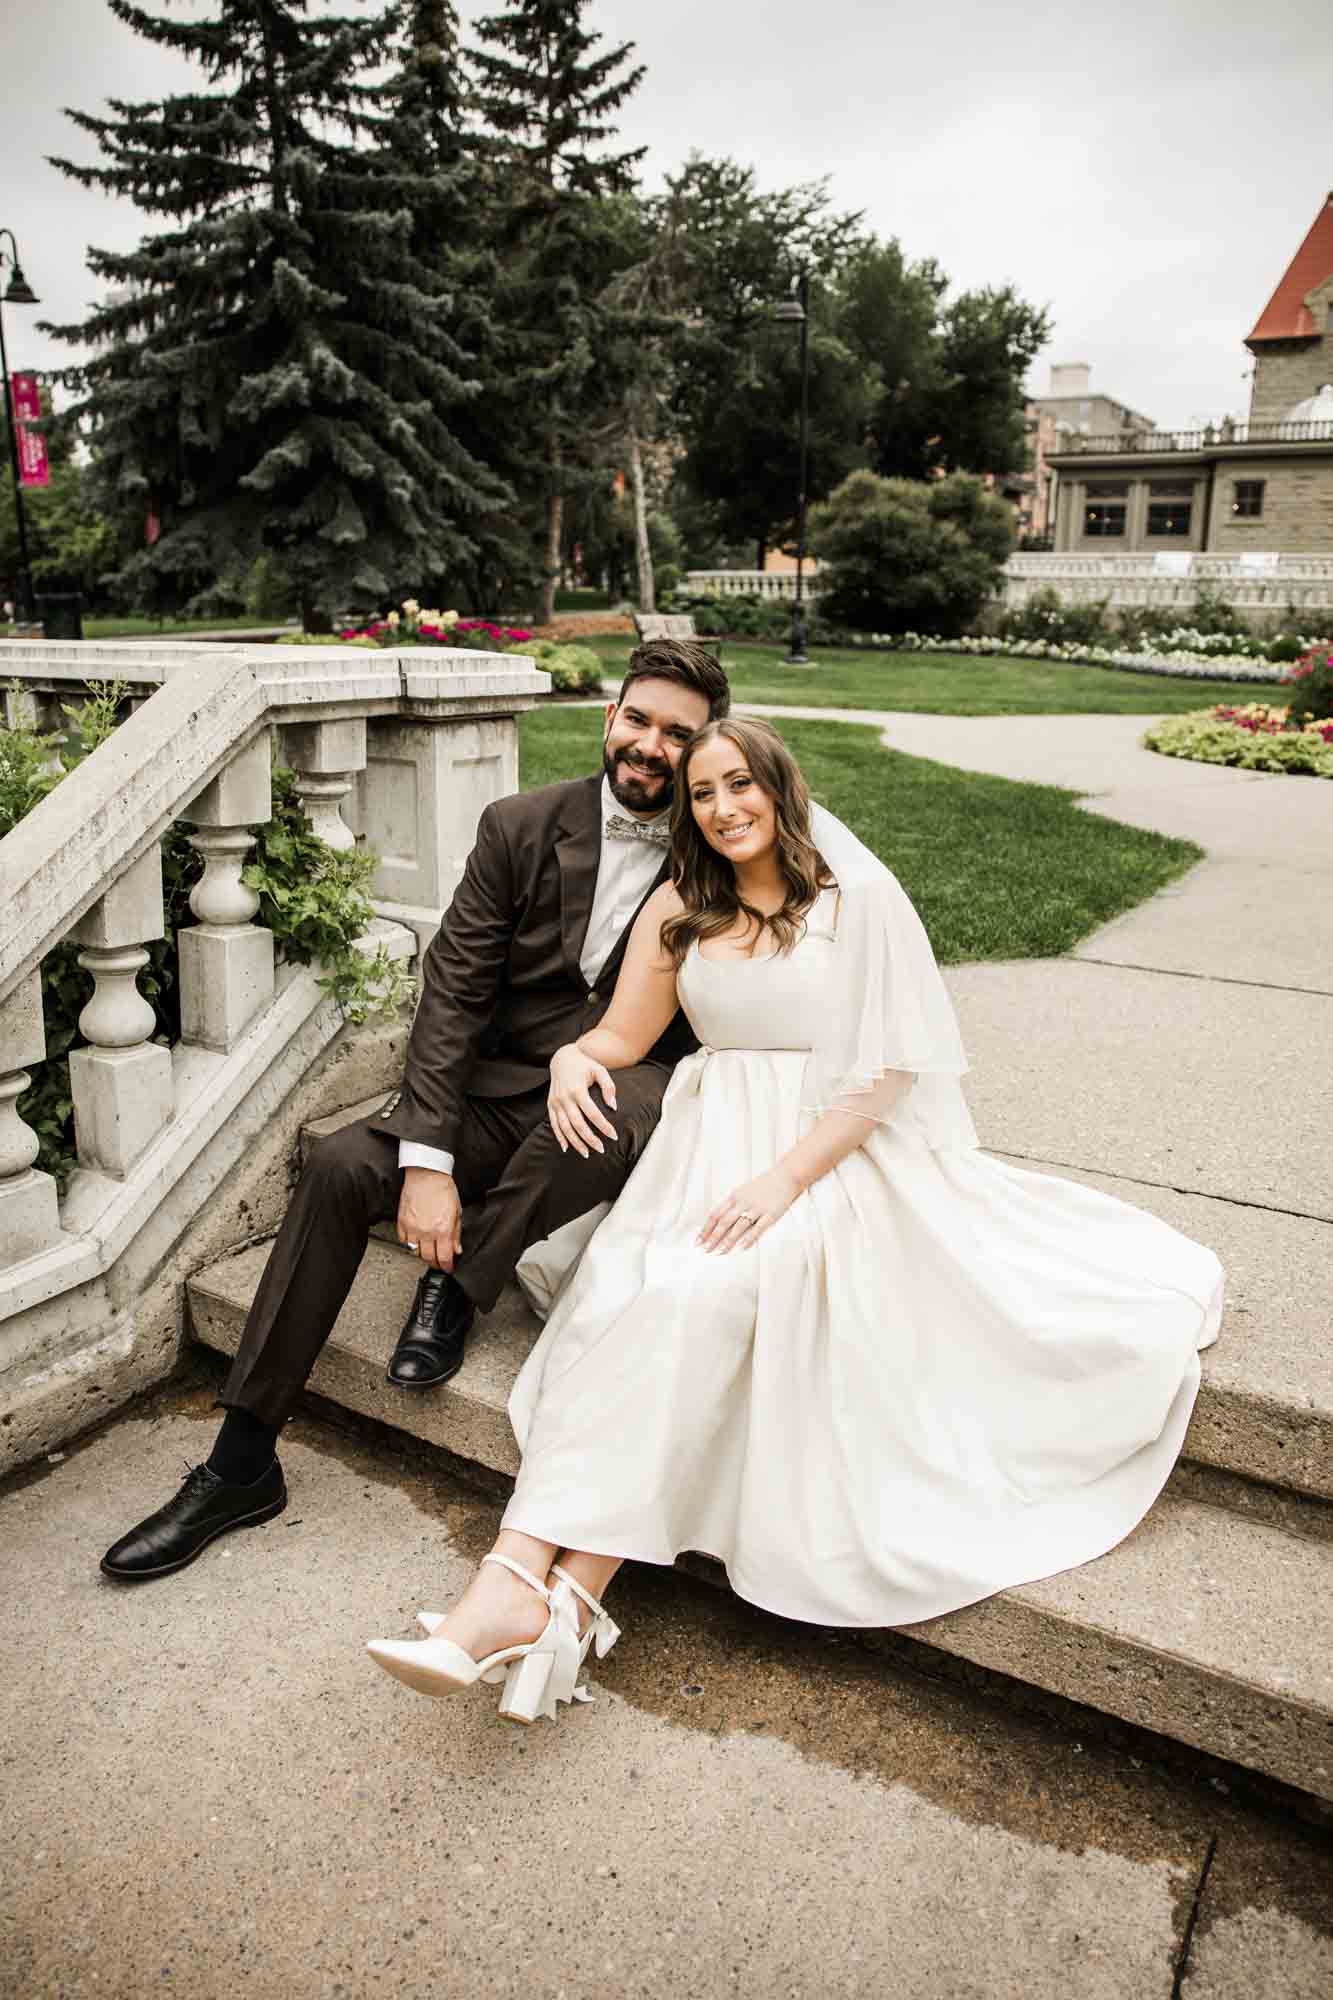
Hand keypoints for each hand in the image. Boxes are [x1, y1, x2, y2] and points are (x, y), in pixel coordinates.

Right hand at [397, 1166, 462, 1270]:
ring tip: (429, 1251)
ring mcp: (412, 1228)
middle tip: (439, 1262)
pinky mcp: (401, 1223)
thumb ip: (456, 1233)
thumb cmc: (443, 1189)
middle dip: (435, 1263)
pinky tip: (417, 1241)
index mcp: (442, 1229)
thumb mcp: (457, 1212)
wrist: (426, 1174)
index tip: (448, 1268)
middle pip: (428, 1258)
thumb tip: (457, 1249)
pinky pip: (404, 1241)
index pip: (444, 1258)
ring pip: (415, 1252)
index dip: (447, 1267)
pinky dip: (410, 1244)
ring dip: (423, 1254)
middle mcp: (426, 1232)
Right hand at [548, 1044, 618, 1158]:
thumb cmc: (585, 1064)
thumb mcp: (600, 1070)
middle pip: (578, 1124)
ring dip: (575, 1142)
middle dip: (590, 1139)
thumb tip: (614, 1107)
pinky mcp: (550, 1104)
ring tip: (587, 1154)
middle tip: (602, 1150)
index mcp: (577, 1089)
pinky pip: (554, 1124)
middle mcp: (565, 1097)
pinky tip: (566, 1148)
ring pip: (565, 1128)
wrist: (562, 1058)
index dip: (604, 1126)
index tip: (614, 1136)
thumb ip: (609, 1087)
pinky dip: (559, 1137)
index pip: (593, 1113)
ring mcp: (555, 1102)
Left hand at [698, 1164, 801, 1254]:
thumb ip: (733, 1205)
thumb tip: (719, 1221)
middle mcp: (743, 1202)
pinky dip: (749, 1239)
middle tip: (705, 1250)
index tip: (698, 1240)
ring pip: (738, 1227)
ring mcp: (757, 1208)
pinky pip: (758, 1229)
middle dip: (713, 1237)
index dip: (706, 1228)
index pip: (715, 1214)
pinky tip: (741, 1248)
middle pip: (724, 1222)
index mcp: (735, 1196)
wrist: (786, 1176)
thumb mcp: (744, 1191)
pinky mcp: (770, 1214)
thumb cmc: (764, 1185)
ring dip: (727, 1241)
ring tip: (719, 1252)